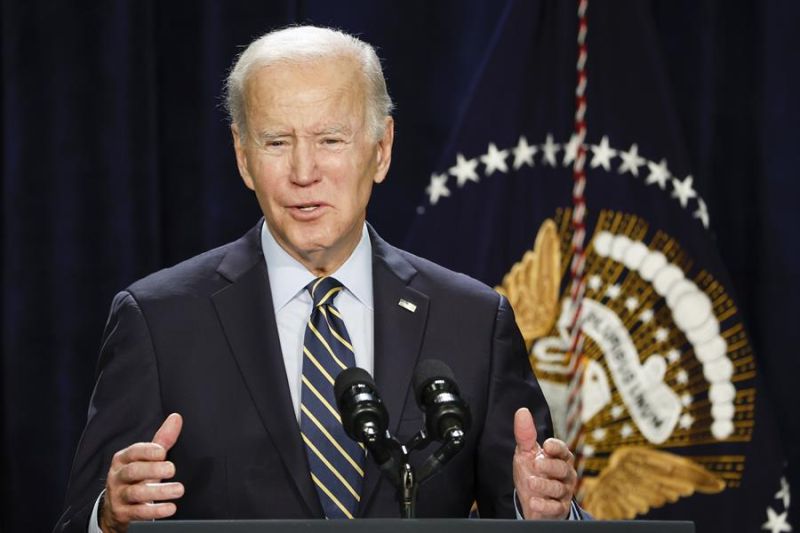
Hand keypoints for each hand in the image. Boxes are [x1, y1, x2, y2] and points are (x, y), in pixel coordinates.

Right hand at [99, 413, 183, 532]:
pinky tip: (170, 508)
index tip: (162, 452)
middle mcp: (118, 477)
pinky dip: (155, 511)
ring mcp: (119, 496)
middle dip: (153, 469)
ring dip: (159, 492)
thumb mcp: (146, 459)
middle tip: (172, 469)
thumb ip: (162, 440)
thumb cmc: (136, 477)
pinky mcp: (123, 514)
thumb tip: (176, 418)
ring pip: (136, 493)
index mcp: (123, 460)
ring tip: (178, 489)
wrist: (117, 507)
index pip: (133, 452)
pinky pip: (138, 513)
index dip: (147, 451)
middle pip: (133, 472)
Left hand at [512, 407, 576, 519]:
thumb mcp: (526, 453)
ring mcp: (564, 492)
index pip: (563, 450)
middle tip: (536, 464)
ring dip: (544, 485)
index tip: (546, 446)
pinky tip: (534, 502)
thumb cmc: (532, 472)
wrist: (532, 501)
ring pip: (558, 488)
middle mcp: (565, 474)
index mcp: (559, 457)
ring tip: (530, 483)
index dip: (556, 447)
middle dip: (550, 466)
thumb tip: (522, 411)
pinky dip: (545, 505)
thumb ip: (525, 435)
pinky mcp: (559, 509)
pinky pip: (556, 508)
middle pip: (563, 468)